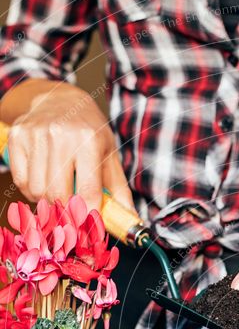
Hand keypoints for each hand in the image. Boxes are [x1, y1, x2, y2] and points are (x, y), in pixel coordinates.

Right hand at [4, 80, 133, 211]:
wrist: (61, 99)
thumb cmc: (90, 132)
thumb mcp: (110, 155)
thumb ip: (119, 191)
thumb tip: (131, 222)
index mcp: (90, 140)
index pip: (88, 191)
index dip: (88, 216)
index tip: (89, 229)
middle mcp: (61, 135)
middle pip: (59, 194)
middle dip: (66, 211)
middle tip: (72, 212)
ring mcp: (36, 135)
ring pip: (37, 191)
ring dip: (48, 201)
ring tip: (58, 192)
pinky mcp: (17, 137)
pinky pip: (21, 180)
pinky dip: (31, 190)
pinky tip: (43, 182)